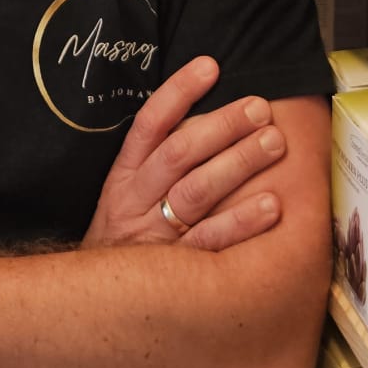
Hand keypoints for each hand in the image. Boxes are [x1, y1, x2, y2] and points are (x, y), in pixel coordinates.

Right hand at [83, 56, 285, 252]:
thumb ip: (160, 157)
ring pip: (196, 192)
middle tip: (260, 108)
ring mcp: (155, 236)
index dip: (178, 92)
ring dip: (237, 163)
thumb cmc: (126, 236)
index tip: (210, 66)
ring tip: (273, 143)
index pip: (149, 124)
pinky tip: (271, 205)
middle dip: (222, 126)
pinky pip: (209, 242)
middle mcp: (136, 200)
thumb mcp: (127, 192)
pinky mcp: (174, 271)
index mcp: (124, 175)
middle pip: (179, 154)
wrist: (94, 302)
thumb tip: (210, 114)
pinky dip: (240, 222)